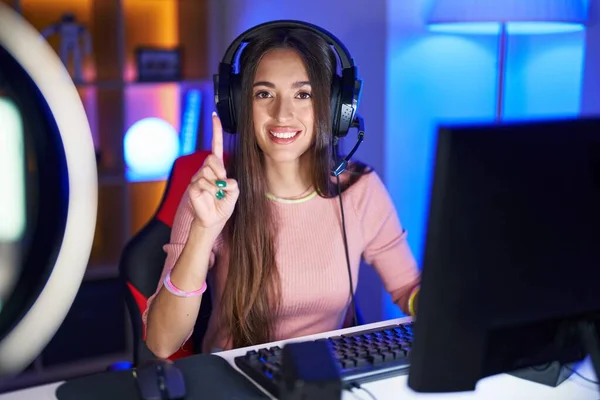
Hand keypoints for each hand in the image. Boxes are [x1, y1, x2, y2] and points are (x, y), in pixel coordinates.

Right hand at [188, 112, 238, 229]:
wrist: (214, 220)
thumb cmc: (223, 204)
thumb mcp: (234, 192)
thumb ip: (232, 183)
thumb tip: (224, 180)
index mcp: (217, 167)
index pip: (215, 146)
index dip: (215, 131)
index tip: (214, 116)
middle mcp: (205, 169)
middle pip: (211, 158)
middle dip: (220, 170)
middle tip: (223, 183)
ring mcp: (197, 177)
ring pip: (207, 171)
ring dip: (216, 184)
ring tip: (217, 193)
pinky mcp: (192, 187)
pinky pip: (202, 183)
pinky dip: (211, 190)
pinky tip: (211, 196)